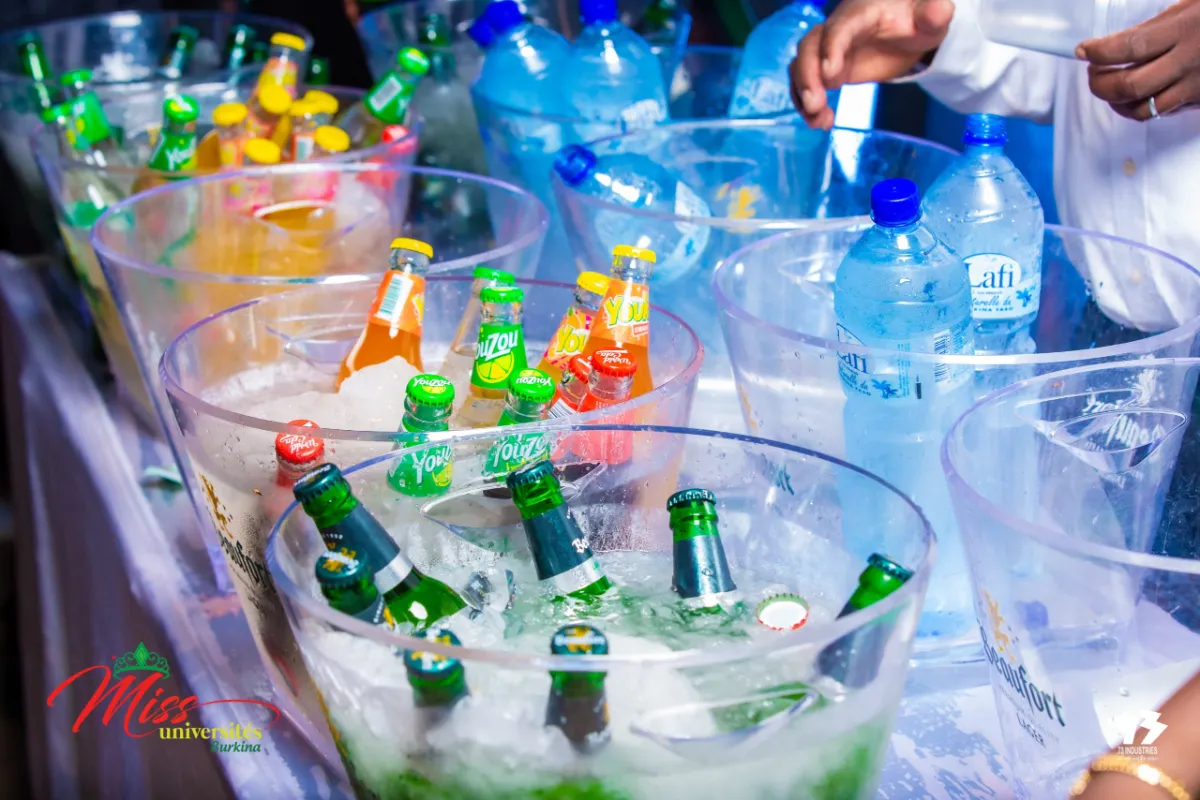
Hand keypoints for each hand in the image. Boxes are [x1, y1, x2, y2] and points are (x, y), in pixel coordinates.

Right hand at [789, 0, 954, 128]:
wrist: (908, 28)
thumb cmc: (917, 19)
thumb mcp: (931, 16)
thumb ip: (933, 13)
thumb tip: (938, 11)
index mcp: (861, 12)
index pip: (840, 27)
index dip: (831, 48)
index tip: (830, 74)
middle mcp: (838, 29)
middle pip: (810, 46)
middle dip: (808, 76)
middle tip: (815, 105)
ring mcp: (830, 50)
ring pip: (802, 66)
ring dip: (803, 94)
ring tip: (819, 121)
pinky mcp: (828, 69)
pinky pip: (806, 83)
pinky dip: (807, 103)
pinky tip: (819, 121)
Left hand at [1077, 0, 1199, 120]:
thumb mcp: (1194, 0)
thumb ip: (1165, 16)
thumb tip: (1125, 36)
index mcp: (1185, 28)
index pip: (1129, 47)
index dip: (1099, 52)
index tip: (1083, 50)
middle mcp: (1189, 60)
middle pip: (1130, 86)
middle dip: (1100, 84)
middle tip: (1092, 72)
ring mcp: (1198, 85)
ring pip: (1145, 108)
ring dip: (1117, 102)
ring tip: (1109, 87)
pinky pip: (1167, 112)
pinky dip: (1144, 108)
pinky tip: (1138, 96)